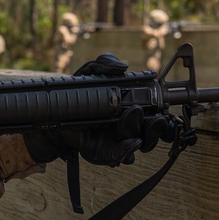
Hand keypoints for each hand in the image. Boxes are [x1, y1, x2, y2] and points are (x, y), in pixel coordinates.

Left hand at [25, 51, 175, 165]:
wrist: (53, 114)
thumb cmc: (76, 94)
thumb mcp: (90, 73)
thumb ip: (105, 64)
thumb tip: (123, 67)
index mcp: (130, 109)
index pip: (154, 114)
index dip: (163, 113)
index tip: (165, 108)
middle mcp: (128, 127)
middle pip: (153, 132)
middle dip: (158, 126)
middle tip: (155, 117)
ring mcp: (117, 141)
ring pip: (141, 144)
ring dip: (146, 136)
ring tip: (136, 118)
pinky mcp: (104, 153)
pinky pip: (122, 156)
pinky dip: (128, 150)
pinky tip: (132, 142)